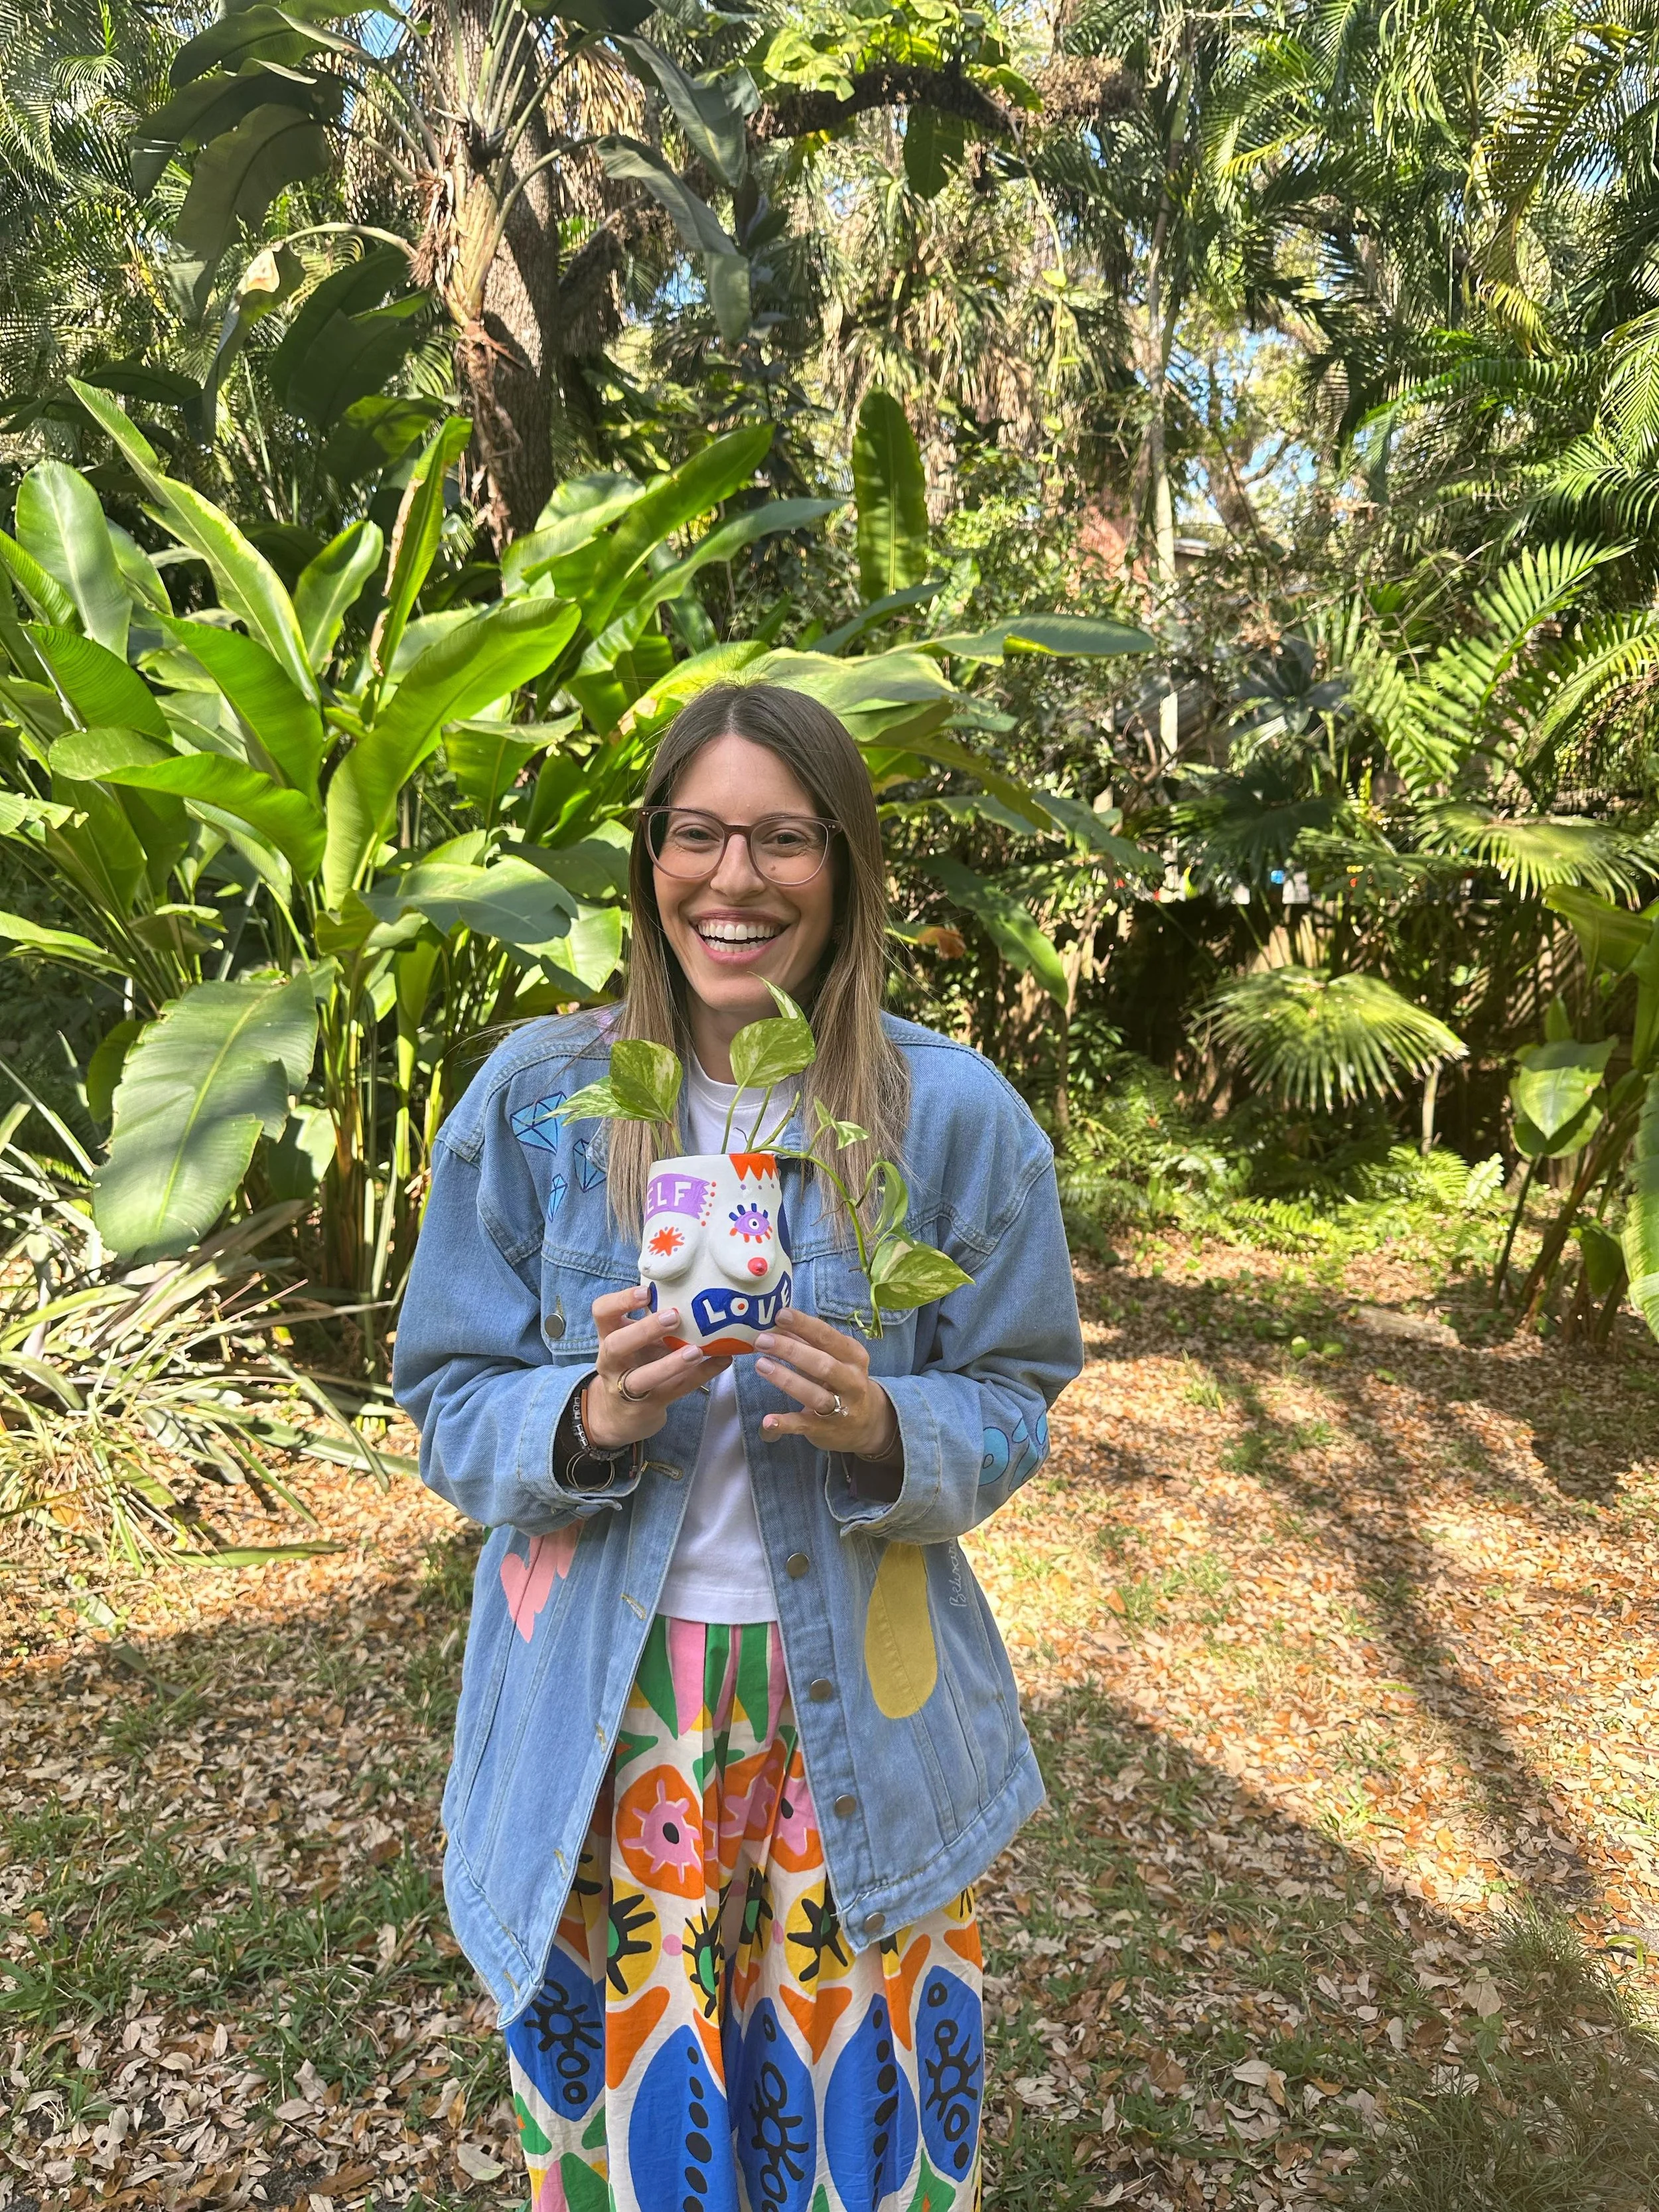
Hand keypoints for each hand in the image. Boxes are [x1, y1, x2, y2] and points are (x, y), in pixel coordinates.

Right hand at [584, 1285, 727, 1448]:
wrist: (620, 1413)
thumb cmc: (634, 1362)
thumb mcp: (636, 1340)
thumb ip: (653, 1320)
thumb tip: (696, 1291)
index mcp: (609, 1336)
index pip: (602, 1313)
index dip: (620, 1301)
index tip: (645, 1292)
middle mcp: (612, 1362)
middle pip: (616, 1346)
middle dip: (644, 1331)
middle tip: (673, 1316)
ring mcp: (626, 1388)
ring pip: (642, 1378)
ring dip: (670, 1364)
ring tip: (696, 1351)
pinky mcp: (648, 1405)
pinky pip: (675, 1390)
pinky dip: (701, 1375)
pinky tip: (721, 1361)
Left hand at [752, 1309, 898, 1459]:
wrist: (867, 1422)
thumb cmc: (842, 1380)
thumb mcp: (834, 1358)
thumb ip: (808, 1342)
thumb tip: (778, 1322)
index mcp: (853, 1356)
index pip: (828, 1337)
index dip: (804, 1325)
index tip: (781, 1315)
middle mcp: (851, 1381)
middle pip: (822, 1364)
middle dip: (790, 1350)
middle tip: (762, 1340)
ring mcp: (840, 1407)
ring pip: (813, 1393)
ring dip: (786, 1380)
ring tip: (761, 1365)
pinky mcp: (825, 1429)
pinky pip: (804, 1425)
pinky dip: (786, 1423)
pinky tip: (768, 1421)